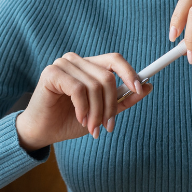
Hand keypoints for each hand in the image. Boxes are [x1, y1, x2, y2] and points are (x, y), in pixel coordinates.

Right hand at [15, 52, 152, 150]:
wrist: (42, 132)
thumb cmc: (69, 121)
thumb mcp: (102, 112)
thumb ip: (122, 99)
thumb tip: (148, 87)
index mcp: (88, 66)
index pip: (114, 60)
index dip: (130, 72)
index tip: (140, 89)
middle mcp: (76, 60)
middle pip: (107, 76)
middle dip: (111, 106)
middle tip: (107, 126)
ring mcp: (63, 64)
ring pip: (94, 85)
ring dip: (97, 112)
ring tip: (92, 127)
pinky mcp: (52, 73)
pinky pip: (79, 89)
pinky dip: (83, 108)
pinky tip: (79, 118)